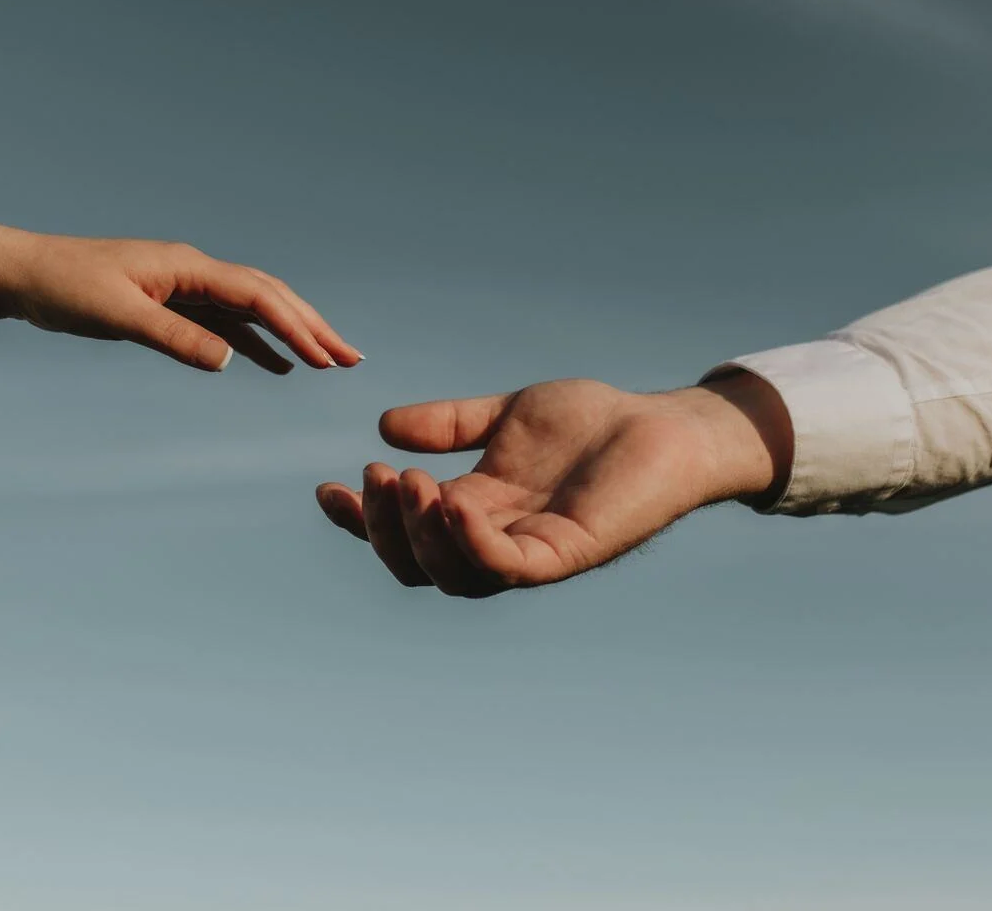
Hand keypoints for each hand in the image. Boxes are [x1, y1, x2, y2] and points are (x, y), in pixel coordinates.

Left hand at [0, 214, 361, 370]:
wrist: (21, 272)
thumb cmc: (63, 288)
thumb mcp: (117, 315)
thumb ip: (173, 337)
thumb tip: (229, 360)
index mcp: (187, 266)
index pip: (257, 295)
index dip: (296, 326)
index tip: (327, 358)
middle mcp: (194, 270)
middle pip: (268, 296)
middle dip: (311, 326)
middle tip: (351, 358)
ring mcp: (184, 285)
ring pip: (252, 308)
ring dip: (291, 333)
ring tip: (328, 361)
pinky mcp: (170, 302)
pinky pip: (225, 322)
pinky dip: (255, 342)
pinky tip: (272, 364)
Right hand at [316, 373, 790, 596]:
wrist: (665, 427)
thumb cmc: (592, 424)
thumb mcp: (505, 416)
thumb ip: (450, 424)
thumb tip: (384, 427)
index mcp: (474, 511)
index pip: (404, 533)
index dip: (360, 521)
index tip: (326, 490)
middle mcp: (495, 540)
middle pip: (417, 565)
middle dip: (382, 529)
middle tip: (376, 477)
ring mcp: (528, 552)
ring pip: (453, 575)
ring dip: (418, 536)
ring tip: (410, 483)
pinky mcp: (566, 553)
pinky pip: (506, 567)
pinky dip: (471, 542)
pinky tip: (453, 502)